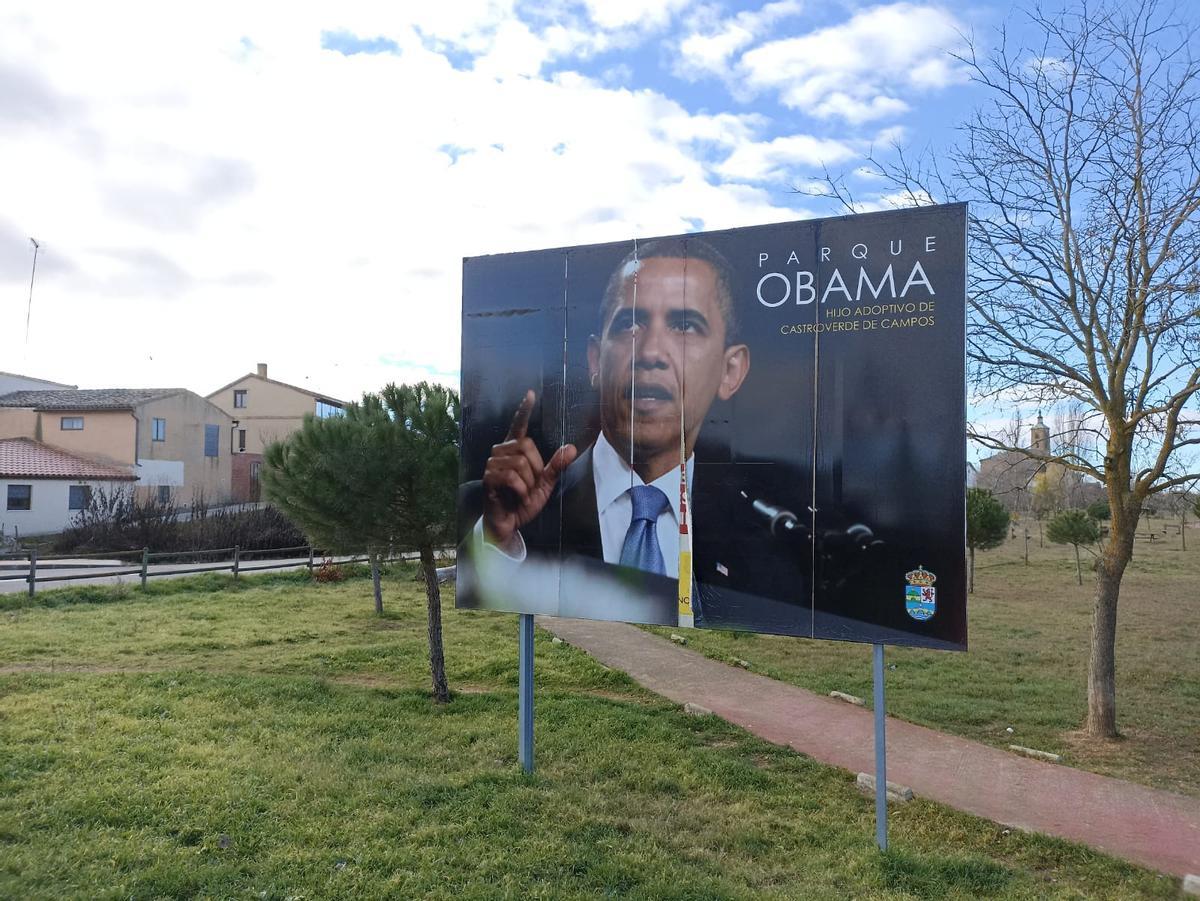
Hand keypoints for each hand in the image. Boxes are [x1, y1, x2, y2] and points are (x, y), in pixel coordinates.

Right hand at [482, 390, 577, 549]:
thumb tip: (572, 448)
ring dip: (528, 484)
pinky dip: (521, 491)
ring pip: (521, 463)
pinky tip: (515, 498)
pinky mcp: (488, 478)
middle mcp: (501, 452)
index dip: (524, 410)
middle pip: (526, 446)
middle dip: (535, 469)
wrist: (507, 523)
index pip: (519, 426)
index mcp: (514, 450)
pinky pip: (513, 477)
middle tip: (529, 486)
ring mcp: (492, 464)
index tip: (530, 394)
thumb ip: (556, 467)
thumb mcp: (545, 485)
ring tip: (521, 493)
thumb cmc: (522, 502)